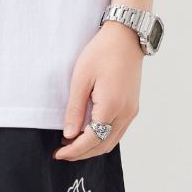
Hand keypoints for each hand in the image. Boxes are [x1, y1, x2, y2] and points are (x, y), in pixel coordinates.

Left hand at [53, 21, 143, 160]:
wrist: (125, 37)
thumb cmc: (102, 52)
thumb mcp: (81, 77)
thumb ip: (75, 108)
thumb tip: (69, 134)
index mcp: (111, 106)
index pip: (91, 140)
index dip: (74, 151)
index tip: (58, 154)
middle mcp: (125, 113)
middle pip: (103, 146)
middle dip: (82, 153)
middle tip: (62, 152)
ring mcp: (131, 112)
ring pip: (112, 141)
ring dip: (93, 147)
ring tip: (72, 143)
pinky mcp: (132, 107)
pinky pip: (117, 131)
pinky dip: (103, 138)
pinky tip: (88, 132)